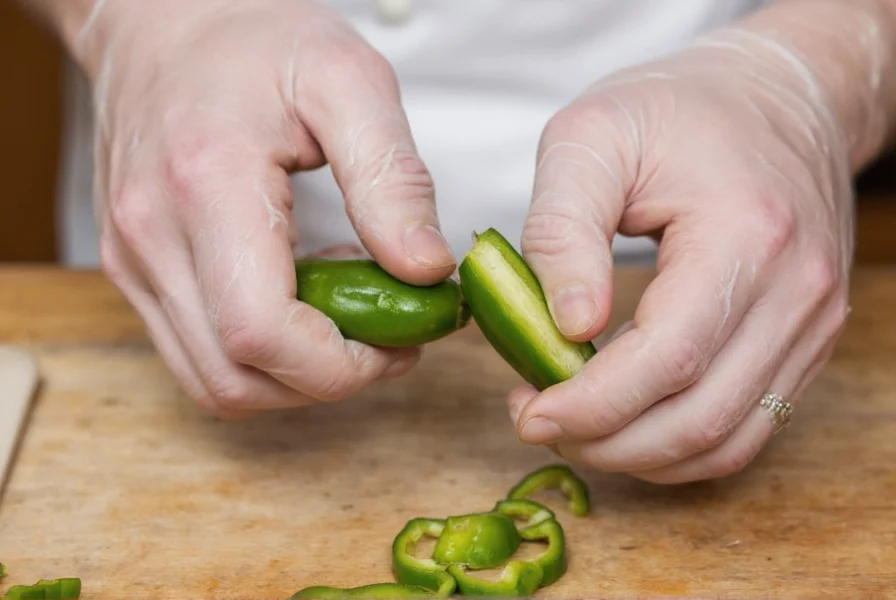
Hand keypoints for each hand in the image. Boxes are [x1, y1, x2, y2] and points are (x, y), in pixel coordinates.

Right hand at [75, 0, 455, 417]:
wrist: (164, 22)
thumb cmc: (257, 41)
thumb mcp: (349, 82)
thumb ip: (391, 179)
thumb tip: (427, 271)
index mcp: (206, 186)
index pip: (261, 335)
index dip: (342, 366)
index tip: (401, 341)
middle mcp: (152, 237)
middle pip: (236, 379)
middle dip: (327, 380)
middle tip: (387, 335)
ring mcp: (132, 261)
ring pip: (214, 383)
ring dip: (293, 375)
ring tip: (344, 311)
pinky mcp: (133, 270)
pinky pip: (197, 354)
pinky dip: (259, 356)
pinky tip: (300, 300)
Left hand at [509, 23, 857, 482]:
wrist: (775, 95)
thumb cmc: (675, 109)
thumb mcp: (591, 139)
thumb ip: (564, 229)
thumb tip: (568, 326)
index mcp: (747, 234)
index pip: (669, 358)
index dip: (591, 405)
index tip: (527, 411)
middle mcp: (797, 292)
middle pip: (698, 418)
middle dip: (605, 441)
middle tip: (536, 420)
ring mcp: (812, 324)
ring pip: (725, 441)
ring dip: (638, 454)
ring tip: (573, 424)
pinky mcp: (806, 341)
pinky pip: (745, 427)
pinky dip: (677, 444)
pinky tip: (624, 420)